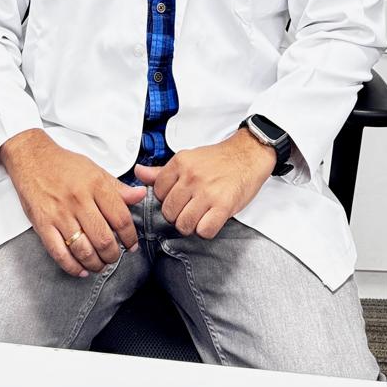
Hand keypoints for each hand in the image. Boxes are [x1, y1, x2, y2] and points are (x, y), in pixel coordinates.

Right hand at [0, 129, 145, 276]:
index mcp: (95, 185)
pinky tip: (81, 269)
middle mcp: (78, 200)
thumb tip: (140, 195)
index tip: (131, 245)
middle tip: (114, 257)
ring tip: (100, 264)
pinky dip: (72, 267)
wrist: (32, 159)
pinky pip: (59, 253)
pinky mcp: (43, 224)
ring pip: (83, 250)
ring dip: (95, 263)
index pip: (120, 217)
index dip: (130, 236)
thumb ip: (118, 187)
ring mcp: (59, 214)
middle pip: (103, 238)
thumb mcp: (95, 170)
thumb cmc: (64, 165)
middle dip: (113, 255)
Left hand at [133, 129, 275, 239]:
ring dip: (191, 225)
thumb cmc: (218, 160)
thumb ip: (162, 171)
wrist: (248, 155)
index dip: (167, 199)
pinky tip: (212, 219)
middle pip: (169, 212)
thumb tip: (138, 172)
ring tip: (200, 215)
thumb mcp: (188, 158)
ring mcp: (207, 192)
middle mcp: (191, 177)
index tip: (179, 197)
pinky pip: (204, 231)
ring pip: (183, 224)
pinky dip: (207, 230)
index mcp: (180, 163)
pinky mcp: (223, 205)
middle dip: (177, 215)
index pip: (157, 193)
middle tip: (190, 208)